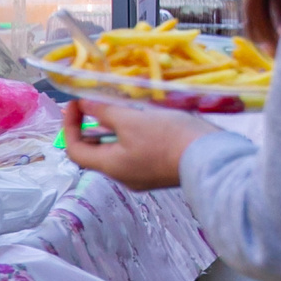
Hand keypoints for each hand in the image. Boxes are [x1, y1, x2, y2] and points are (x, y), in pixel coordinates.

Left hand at [60, 98, 213, 190]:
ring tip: (127, 108)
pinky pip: (138, 153)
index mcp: (111, 166)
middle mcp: (123, 176)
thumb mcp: (133, 120)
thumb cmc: (167, 138)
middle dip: (94, 128)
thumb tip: (84, 104)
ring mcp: (144, 176)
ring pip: (120, 151)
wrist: (211, 158)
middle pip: (98, 152)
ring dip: (117, 130)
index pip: (76, 150)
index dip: (69, 126)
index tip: (75, 103)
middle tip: (99, 104)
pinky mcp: (161, 172)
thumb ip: (106, 112)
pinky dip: (135, 136)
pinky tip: (149, 121)